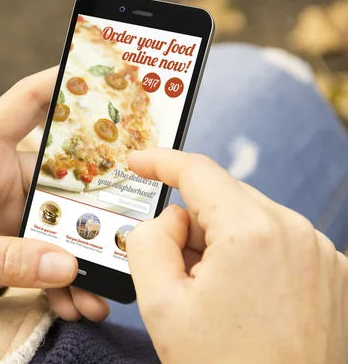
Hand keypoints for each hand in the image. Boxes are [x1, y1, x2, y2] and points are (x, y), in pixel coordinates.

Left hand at [0, 68, 108, 320]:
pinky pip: (45, 257)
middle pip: (61, 176)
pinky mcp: (6, 245)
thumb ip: (3, 257)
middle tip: (129, 224)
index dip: (62, 84)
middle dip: (94, 202)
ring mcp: (5, 213)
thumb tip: (66, 264)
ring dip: (81, 254)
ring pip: (59, 224)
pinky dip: (61, 280)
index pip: (24, 103)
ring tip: (101, 290)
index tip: (105, 78)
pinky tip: (76, 303)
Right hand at [125, 149, 347, 363]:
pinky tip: (243, 302)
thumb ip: (149, 241)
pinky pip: (279, 243)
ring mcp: (321, 254)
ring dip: (222, 244)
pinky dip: (252, 258)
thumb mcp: (161, 304)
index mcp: (252, 232)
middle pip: (225, 199)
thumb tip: (170, 219)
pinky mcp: (334, 274)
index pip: (198, 171)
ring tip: (213, 298)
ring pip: (251, 221)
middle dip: (192, 223)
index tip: (138, 162)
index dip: (160, 161)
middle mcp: (296, 232)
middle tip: (175, 272)